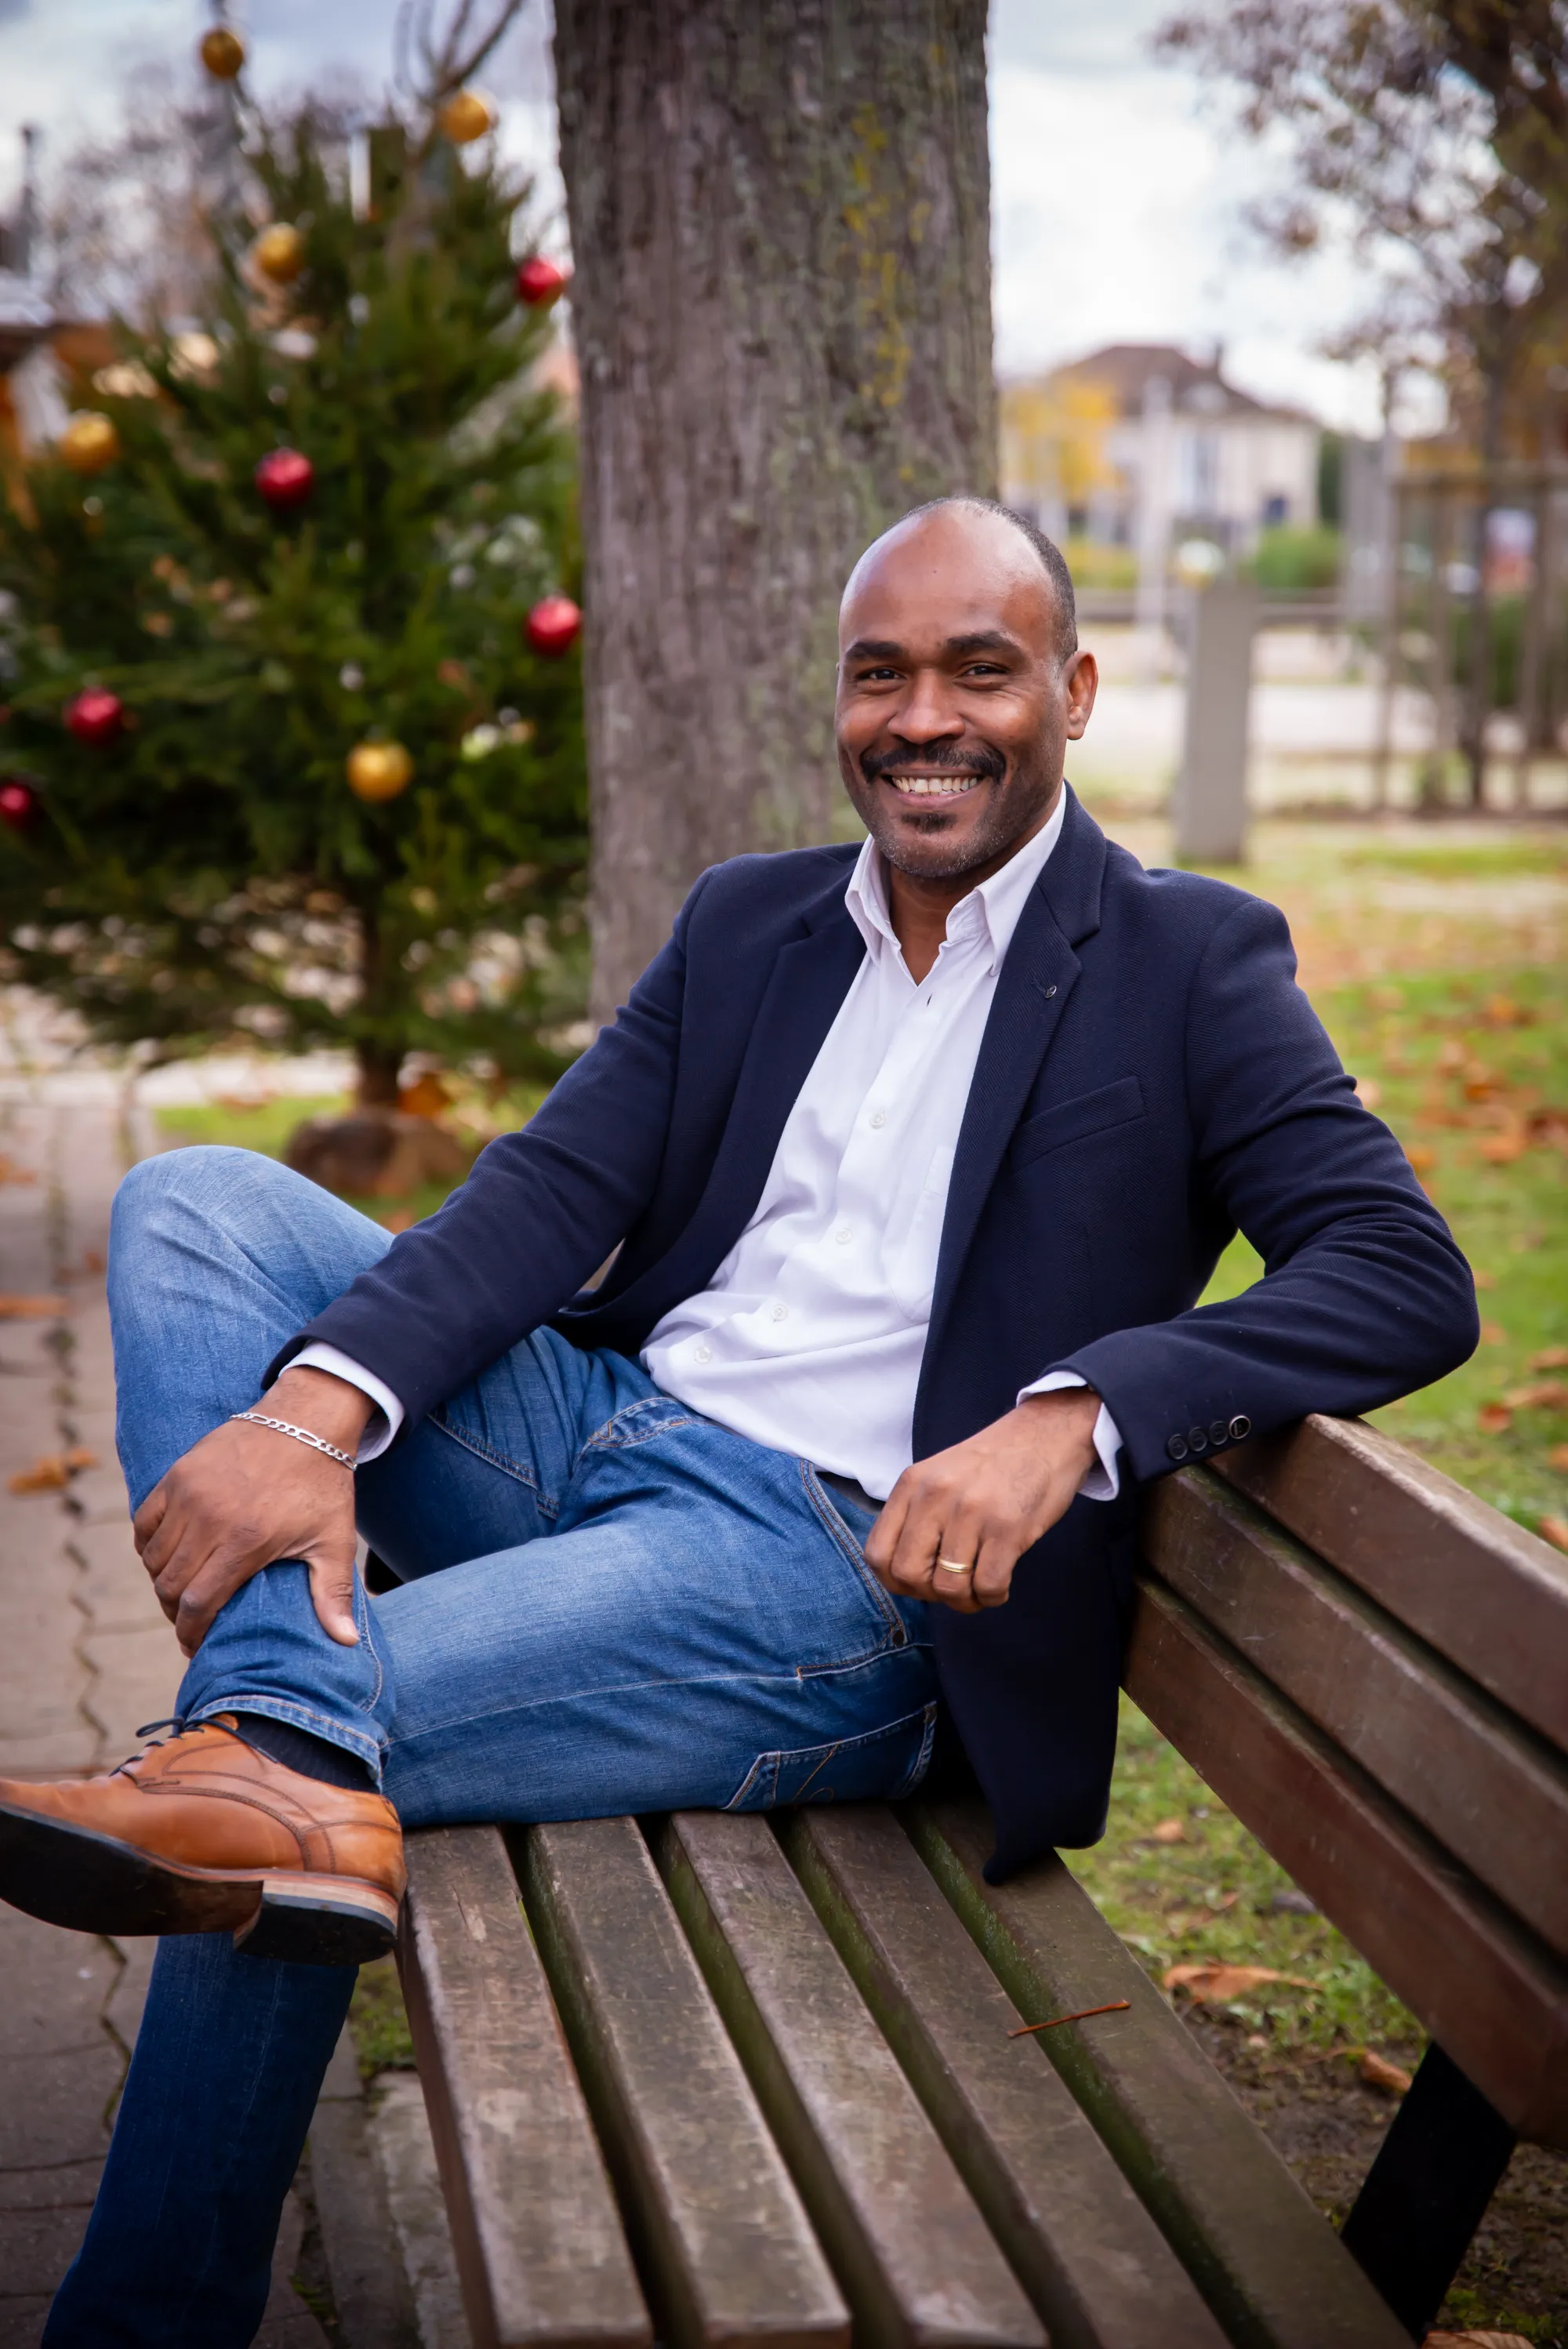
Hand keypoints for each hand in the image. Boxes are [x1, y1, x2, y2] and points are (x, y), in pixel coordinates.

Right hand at [132, 1367, 375, 1657]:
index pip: (197, 1603)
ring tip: (178, 1591)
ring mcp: (189, 1493)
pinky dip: (148, 1545)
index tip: (193, 1646)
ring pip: (154, 1556)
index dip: (189, 1633)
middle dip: (174, 1612)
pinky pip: (144, 1521)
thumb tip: (346, 1643)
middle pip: (169, 1584)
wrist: (306, 1420)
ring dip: (161, 1580)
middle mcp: (210, 1519)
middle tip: (187, 1621)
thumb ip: (333, 1593)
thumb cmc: (322, 1485)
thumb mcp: (334, 1541)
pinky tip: (165, 1556)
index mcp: (246, 1542)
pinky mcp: (178, 1474)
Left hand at [864, 1389, 1100, 1614]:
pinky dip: (992, 1597)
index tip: (920, 1581)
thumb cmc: (993, 1463)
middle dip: (929, 1595)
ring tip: (979, 1589)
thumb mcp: (939, 1476)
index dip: (895, 1581)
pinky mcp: (1008, 1527)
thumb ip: (917, 1515)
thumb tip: (905, 1573)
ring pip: (948, 1586)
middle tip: (953, 1587)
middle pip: (908, 1574)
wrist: (1046, 1434)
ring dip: (965, 1601)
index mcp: (912, 1484)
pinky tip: (1000, 1586)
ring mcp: (971, 1512)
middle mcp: (935, 1496)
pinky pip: (987, 1585)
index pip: (877, 1554)